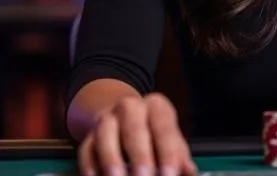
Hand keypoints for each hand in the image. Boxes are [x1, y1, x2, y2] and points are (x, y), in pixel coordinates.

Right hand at [77, 93, 196, 175]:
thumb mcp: (169, 138)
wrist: (123, 116)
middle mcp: (130, 107)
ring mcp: (107, 119)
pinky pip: (86, 149)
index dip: (168, 153)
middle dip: (140, 156)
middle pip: (134, 128)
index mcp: (156, 106)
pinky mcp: (88, 135)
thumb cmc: (153, 132)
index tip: (169, 174)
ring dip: (112, 160)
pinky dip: (90, 166)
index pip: (164, 127)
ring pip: (106, 134)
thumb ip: (180, 157)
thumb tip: (190, 173)